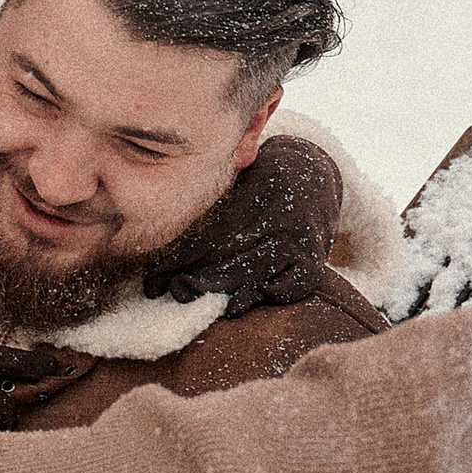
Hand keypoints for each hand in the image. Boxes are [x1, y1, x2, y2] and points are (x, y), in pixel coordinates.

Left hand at [139, 129, 341, 312]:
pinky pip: (287, 288)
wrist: (317, 170)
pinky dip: (262, 296)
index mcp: (258, 191)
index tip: (153, 279)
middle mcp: (280, 216)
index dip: (178, 260)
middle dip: (192, 279)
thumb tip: (159, 225)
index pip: (210, 233)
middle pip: (227, 256)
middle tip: (169, 290)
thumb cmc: (263, 176)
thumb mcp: (240, 173)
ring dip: (218, 291)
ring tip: (192, 298)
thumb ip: (213, 198)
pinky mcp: (314, 260)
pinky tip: (236, 302)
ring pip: (252, 273)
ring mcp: (300, 240)